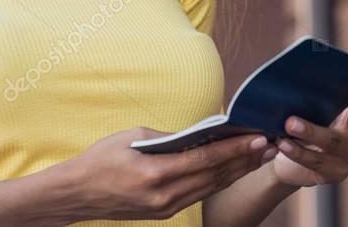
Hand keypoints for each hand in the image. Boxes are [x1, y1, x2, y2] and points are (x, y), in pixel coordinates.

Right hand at [59, 126, 278, 220]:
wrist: (78, 194)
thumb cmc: (102, 159)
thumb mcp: (134, 136)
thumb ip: (170, 137)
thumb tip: (200, 135)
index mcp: (157, 173)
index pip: (207, 160)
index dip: (235, 149)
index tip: (257, 137)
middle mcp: (166, 195)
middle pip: (215, 176)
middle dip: (245, 160)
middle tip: (268, 144)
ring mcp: (166, 208)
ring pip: (211, 188)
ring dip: (237, 172)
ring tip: (258, 156)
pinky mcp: (165, 213)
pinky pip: (199, 194)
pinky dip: (218, 181)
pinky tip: (232, 169)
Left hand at [268, 82, 347, 187]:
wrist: (291, 164)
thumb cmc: (304, 127)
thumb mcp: (312, 111)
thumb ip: (316, 99)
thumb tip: (301, 78)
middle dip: (339, 110)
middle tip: (312, 105)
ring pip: (331, 142)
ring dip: (309, 132)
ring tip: (290, 124)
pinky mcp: (334, 174)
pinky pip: (316, 162)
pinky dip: (298, 152)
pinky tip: (283, 144)